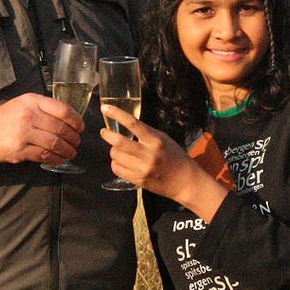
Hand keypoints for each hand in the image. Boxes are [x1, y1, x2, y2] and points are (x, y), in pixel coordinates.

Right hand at [0, 93, 81, 166]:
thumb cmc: (5, 117)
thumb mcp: (23, 104)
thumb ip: (43, 108)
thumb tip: (69, 119)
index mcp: (32, 101)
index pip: (62, 110)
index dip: (76, 120)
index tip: (80, 127)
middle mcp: (28, 115)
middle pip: (61, 128)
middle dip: (73, 138)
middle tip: (77, 142)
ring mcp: (24, 134)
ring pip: (55, 143)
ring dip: (68, 150)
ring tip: (72, 152)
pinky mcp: (20, 150)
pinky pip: (45, 155)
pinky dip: (57, 159)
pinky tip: (61, 159)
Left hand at [101, 104, 229, 219]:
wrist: (185, 181)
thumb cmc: (175, 157)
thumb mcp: (164, 139)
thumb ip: (146, 133)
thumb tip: (126, 126)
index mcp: (155, 140)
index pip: (133, 124)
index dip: (117, 114)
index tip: (105, 108)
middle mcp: (148, 154)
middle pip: (119, 142)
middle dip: (107, 135)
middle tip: (104, 132)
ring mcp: (142, 169)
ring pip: (115, 156)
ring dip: (113, 150)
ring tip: (118, 150)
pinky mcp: (138, 180)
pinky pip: (117, 169)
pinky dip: (116, 163)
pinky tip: (122, 161)